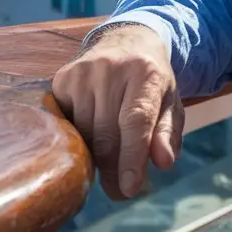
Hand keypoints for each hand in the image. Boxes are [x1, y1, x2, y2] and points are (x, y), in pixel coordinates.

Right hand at [52, 23, 183, 199]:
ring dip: (94, 157)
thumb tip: (164, 162)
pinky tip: (89, 139)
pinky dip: (77, 139)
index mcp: (146, 73)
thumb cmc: (151, 80)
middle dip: (113, 169)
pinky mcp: (62, 78)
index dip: (132, 157)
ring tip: (108, 162)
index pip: (136, 121)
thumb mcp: (170, 101)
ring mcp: (83, 72)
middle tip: (120, 191)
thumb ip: (167, 133)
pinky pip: (65, 124)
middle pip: (107, 134)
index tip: (130, 188)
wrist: (127, 40)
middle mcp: (112, 68)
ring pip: (83, 134)